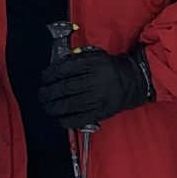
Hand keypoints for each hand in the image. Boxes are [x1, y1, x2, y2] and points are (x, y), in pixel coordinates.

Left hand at [38, 45, 152, 132]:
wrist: (134, 81)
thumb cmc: (111, 68)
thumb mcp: (96, 57)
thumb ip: (78, 60)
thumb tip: (57, 67)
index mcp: (92, 65)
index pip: (65, 70)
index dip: (50, 74)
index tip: (44, 77)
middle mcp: (95, 81)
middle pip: (65, 88)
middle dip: (49, 93)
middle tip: (42, 94)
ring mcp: (98, 98)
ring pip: (70, 104)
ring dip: (54, 107)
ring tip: (48, 107)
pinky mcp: (102, 111)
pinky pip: (81, 118)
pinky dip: (68, 120)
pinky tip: (60, 119)